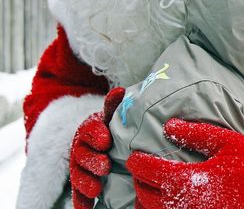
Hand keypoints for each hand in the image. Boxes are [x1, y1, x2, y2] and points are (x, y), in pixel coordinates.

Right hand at [70, 87, 124, 208]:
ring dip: (85, 181)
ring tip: (96, 188)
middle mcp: (83, 147)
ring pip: (79, 173)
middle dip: (92, 160)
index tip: (105, 139)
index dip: (96, 134)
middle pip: (82, 154)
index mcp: (91, 129)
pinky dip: (80, 201)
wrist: (104, 142)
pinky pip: (77, 192)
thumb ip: (114, 106)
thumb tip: (119, 91)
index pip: (90, 129)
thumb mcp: (113, 116)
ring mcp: (80, 165)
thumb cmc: (112, 127)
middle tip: (105, 166)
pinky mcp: (81, 182)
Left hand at [126, 119, 243, 208]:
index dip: (136, 161)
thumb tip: (169, 124)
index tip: (134, 157)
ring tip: (149, 189)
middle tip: (142, 171)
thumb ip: (196, 133)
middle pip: (142, 193)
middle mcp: (180, 203)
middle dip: (139, 180)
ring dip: (144, 200)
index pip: (146, 170)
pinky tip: (165, 204)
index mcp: (186, 179)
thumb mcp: (228, 144)